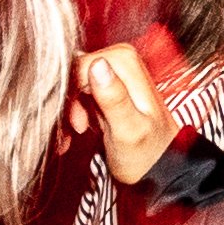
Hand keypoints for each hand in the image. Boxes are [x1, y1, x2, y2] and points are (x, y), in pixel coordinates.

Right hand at [80, 39, 176, 184]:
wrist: (157, 165)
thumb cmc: (146, 152)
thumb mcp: (129, 130)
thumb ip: (115, 98)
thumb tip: (97, 64)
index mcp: (127, 62)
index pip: (78, 65)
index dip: (71, 94)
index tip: (78, 124)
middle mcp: (119, 59)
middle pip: (72, 72)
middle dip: (67, 105)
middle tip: (75, 133)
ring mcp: (110, 70)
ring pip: (70, 83)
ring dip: (66, 112)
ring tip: (74, 136)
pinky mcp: (102, 84)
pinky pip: (74, 92)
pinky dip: (70, 113)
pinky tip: (77, 132)